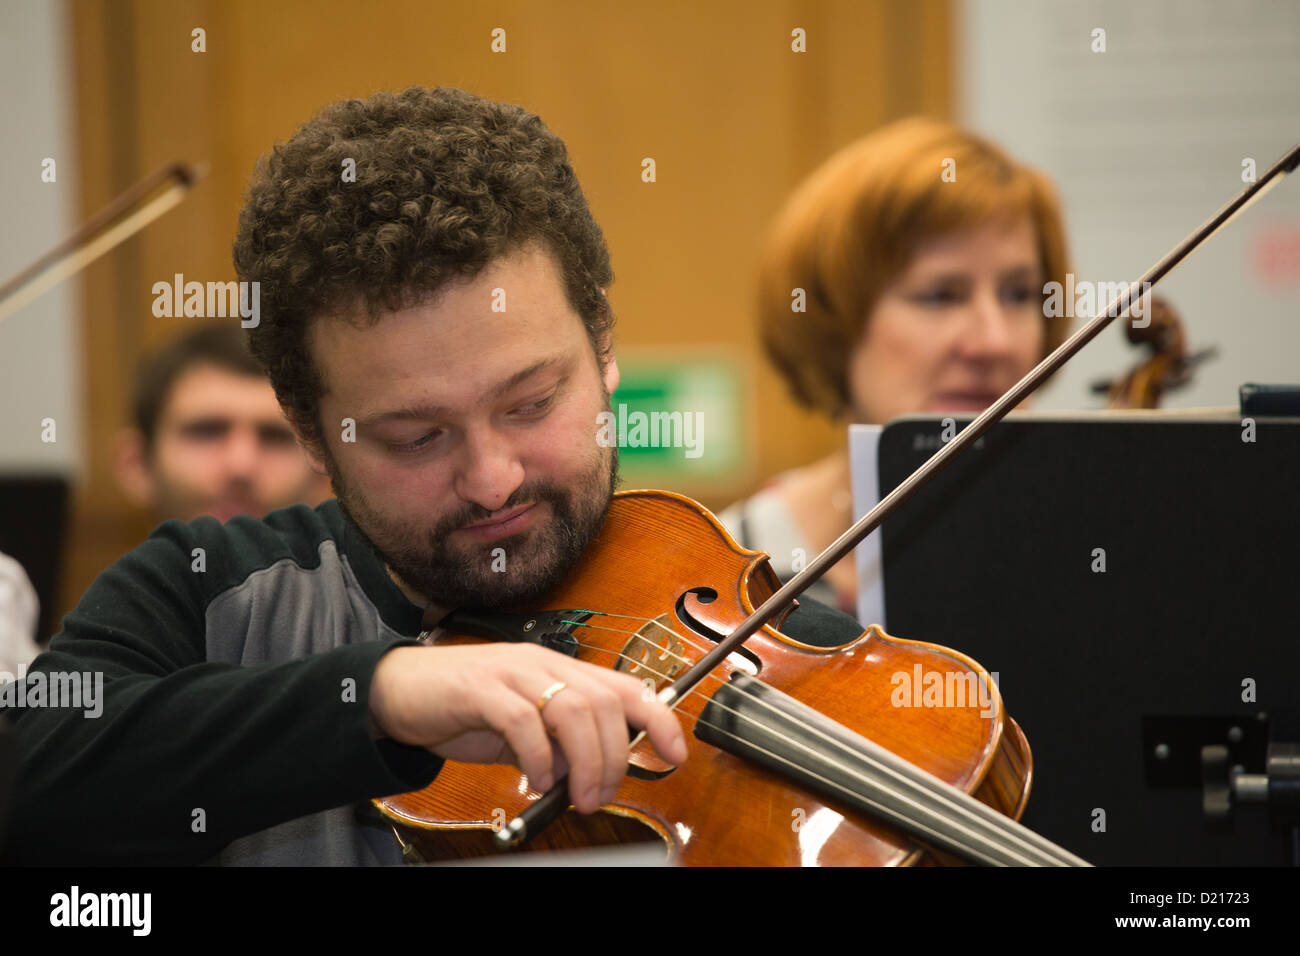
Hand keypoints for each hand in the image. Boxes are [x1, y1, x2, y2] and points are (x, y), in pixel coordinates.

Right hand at [369, 643, 687, 813]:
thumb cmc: (463, 708)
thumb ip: (557, 744)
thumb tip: (592, 775)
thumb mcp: (522, 729)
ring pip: (572, 708)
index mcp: (559, 668)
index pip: (625, 686)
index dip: (658, 718)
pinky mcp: (479, 688)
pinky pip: (522, 720)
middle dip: (613, 756)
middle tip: (600, 794)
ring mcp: (511, 671)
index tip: (675, 753)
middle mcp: (542, 662)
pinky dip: (538, 756)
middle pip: (603, 702)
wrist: (397, 691)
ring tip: (575, 795)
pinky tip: (535, 778)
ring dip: (584, 761)